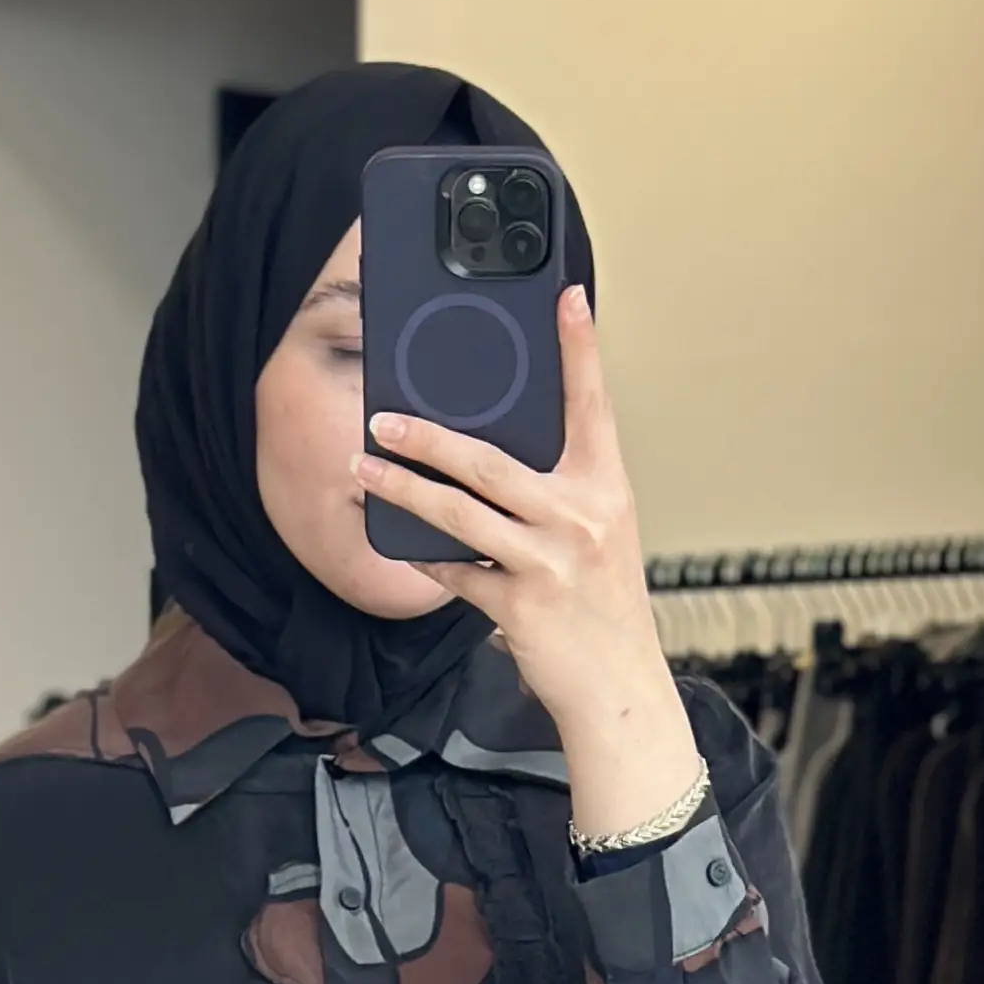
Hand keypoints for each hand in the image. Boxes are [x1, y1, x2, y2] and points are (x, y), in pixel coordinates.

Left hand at [355, 285, 703, 848]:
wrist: (617, 686)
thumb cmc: (603, 607)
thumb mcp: (598, 535)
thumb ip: (558, 492)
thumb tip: (489, 461)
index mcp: (605, 487)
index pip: (591, 404)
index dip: (579, 349)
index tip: (565, 296)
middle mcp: (578, 516)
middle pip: (489, 461)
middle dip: (428, 437)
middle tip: (384, 418)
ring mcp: (547, 560)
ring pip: (459, 514)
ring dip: (404, 490)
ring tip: (365, 470)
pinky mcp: (519, 603)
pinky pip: (456, 573)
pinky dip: (425, 558)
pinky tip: (397, 541)